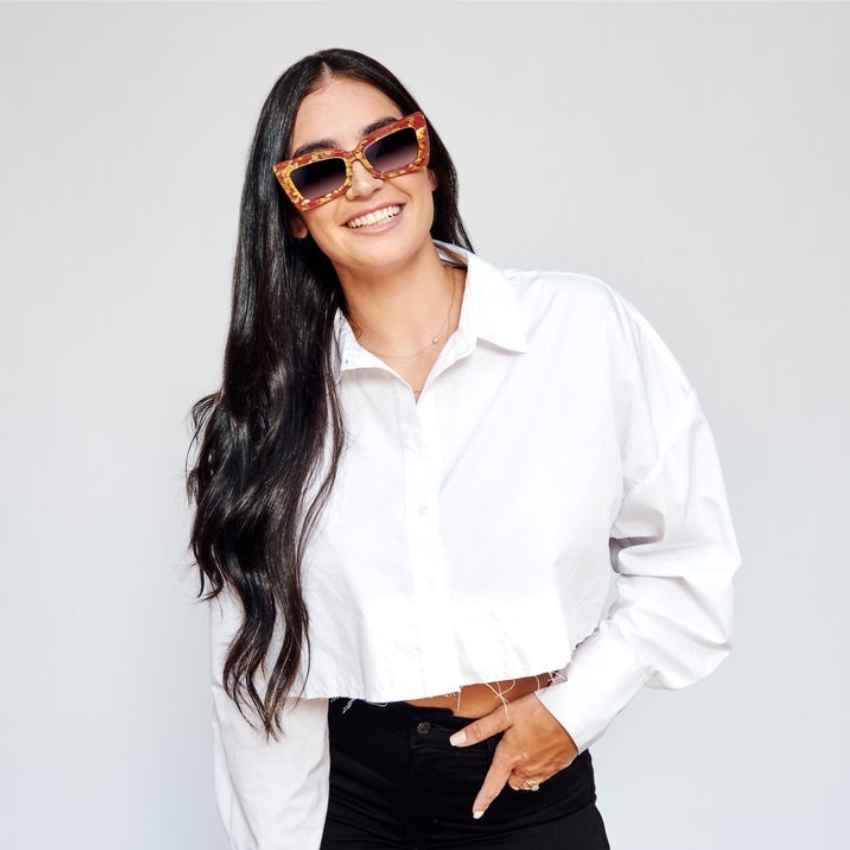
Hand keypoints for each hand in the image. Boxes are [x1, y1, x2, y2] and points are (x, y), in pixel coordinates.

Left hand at [448, 692, 577, 818]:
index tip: (477, 811)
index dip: (483, 799)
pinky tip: (542, 745)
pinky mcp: (559, 765)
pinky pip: (544, 773)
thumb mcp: (504, 714)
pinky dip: (540, 764)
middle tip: (512, 746)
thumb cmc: (538, 709)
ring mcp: (544, 768)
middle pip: (512, 779)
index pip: (493, 784)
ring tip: (528, 743)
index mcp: (510, 756)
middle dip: (509, 769)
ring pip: (528, 777)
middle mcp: (527, 767)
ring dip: (524, 768)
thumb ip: (480, 729)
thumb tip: (456, 741)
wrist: (573, 710)